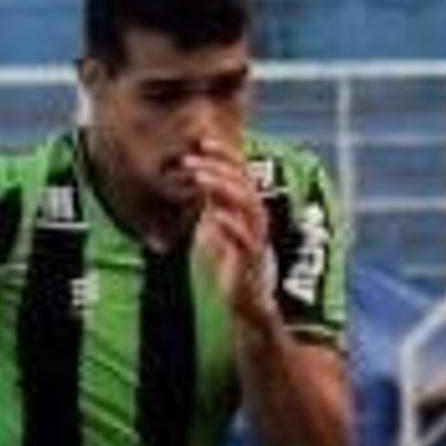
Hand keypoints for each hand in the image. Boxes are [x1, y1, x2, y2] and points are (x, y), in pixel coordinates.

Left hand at [181, 142, 276, 324]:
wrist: (252, 305)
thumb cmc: (235, 267)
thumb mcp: (221, 230)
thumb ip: (215, 206)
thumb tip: (199, 182)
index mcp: (249, 209)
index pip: (240, 173)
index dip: (224, 155)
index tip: (201, 141)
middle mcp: (257, 220)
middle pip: (242, 183)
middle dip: (216, 167)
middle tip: (188, 159)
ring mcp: (257, 239)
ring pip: (247, 205)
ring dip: (221, 188)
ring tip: (197, 179)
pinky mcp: (253, 262)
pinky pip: (245, 240)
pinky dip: (230, 226)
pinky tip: (213, 216)